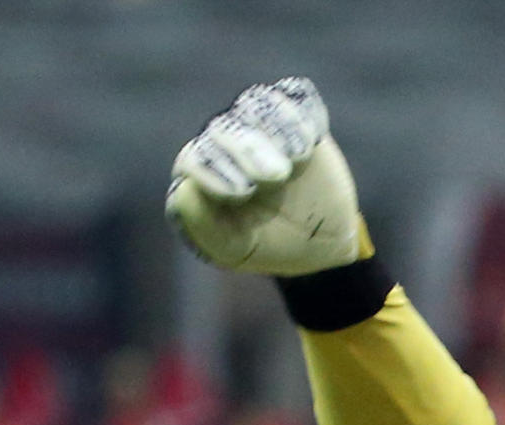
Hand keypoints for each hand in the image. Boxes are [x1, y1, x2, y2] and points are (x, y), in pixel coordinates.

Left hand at [165, 78, 363, 276]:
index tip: (244, 194)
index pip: (196, 158)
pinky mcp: (294, 116)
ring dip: (280, 127)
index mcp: (200, 175)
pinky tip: (313, 141)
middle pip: (226, 127)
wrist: (321, 244)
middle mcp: (223, 143)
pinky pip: (295, 95)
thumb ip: (206, 228)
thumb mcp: (238, 249)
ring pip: (258, 103)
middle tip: (277, 178)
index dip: (217, 169)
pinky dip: (304, 115)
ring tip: (300, 157)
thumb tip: (183, 191)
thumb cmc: (271, 247)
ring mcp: (258, 126)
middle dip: (251, 150)